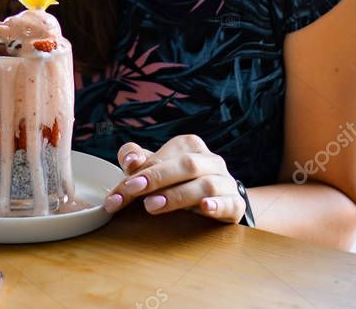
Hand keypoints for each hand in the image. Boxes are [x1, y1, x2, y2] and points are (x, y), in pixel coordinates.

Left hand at [102, 135, 245, 221]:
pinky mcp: (235, 204)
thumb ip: (139, 163)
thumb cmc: (179, 184)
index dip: (138, 171)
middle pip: (185, 165)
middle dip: (156, 177)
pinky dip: (217, 205)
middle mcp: (210, 160)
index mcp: (189, 146)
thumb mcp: (157, 171)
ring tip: (153, 206)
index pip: (161, 156)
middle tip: (134, 190)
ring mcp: (225, 182)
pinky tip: (204, 208)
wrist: (218, 203)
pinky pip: (229, 202)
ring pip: (205, 184)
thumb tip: (130, 160)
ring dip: (177, 195)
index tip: (120, 189)